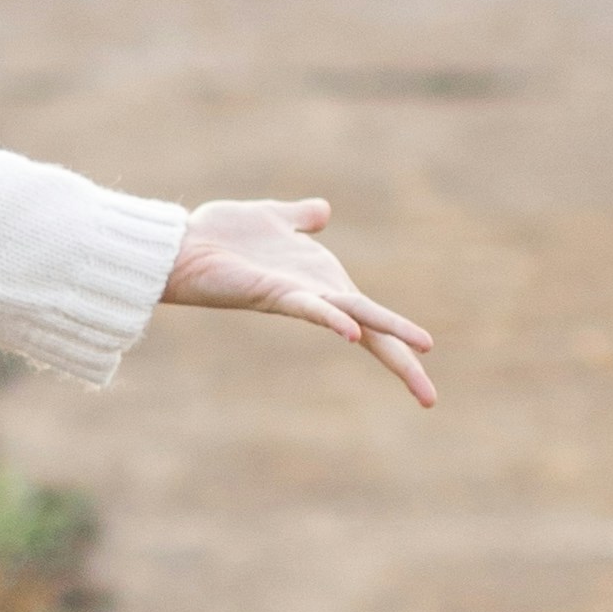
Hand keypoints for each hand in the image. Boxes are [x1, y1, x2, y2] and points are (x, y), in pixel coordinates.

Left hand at [159, 193, 435, 406]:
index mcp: (323, 281)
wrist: (182, 243)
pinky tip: (352, 332)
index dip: (399, 335)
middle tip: (430, 400)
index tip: (430, 355)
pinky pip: (310, 308)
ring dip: (388, 334)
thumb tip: (323, 211)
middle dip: (402, 362)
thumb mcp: (274, 218)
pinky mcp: (274, 293)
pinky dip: (333, 317)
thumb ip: (300, 217)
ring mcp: (298, 297)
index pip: (371, 314)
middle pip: (372, 332)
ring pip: (355, 318)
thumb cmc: (221, 236)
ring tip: (420, 353)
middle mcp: (317, 295)